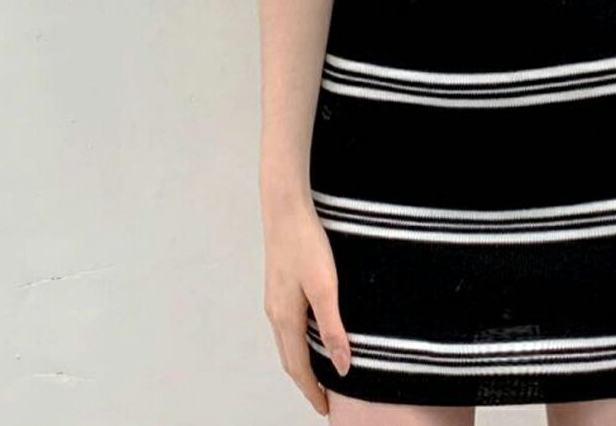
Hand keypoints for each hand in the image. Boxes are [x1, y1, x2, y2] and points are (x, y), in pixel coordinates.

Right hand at [262, 196, 350, 415]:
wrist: (285, 209)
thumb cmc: (306, 245)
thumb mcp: (325, 287)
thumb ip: (333, 327)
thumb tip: (341, 367)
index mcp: (286, 318)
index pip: (298, 368)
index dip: (312, 391)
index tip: (325, 409)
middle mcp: (275, 313)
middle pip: (289, 359)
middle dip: (304, 382)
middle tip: (323, 399)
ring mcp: (274, 299)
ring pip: (286, 342)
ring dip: (300, 362)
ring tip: (320, 374)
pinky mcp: (278, 286)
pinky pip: (287, 325)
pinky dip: (298, 342)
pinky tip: (312, 334)